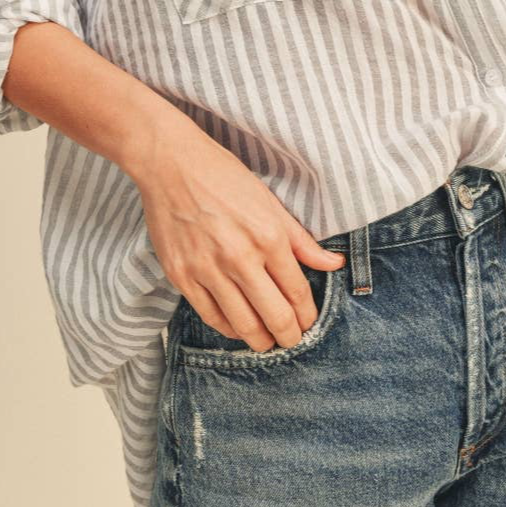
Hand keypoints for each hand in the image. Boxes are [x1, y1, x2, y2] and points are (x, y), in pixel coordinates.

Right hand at [131, 111, 346, 350]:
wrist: (171, 164)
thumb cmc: (224, 177)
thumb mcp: (270, 203)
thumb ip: (302, 241)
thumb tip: (335, 264)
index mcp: (268, 236)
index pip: (297, 292)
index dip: (307, 316)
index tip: (308, 323)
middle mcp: (240, 257)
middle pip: (274, 315)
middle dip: (289, 336)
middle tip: (292, 341)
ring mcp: (208, 269)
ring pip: (242, 324)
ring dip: (260, 340)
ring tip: (267, 342)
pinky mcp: (181, 276)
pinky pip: (210, 316)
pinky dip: (228, 328)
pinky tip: (237, 328)